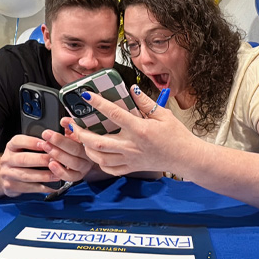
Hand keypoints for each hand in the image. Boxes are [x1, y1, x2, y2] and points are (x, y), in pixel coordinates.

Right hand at [0, 134, 61, 196]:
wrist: (5, 174)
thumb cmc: (20, 159)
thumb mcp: (23, 148)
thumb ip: (35, 146)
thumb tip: (53, 145)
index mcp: (11, 146)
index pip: (18, 141)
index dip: (32, 142)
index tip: (46, 144)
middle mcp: (7, 159)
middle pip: (23, 159)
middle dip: (40, 160)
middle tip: (55, 161)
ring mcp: (7, 174)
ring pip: (25, 175)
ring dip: (43, 176)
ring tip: (56, 176)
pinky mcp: (10, 187)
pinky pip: (27, 188)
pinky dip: (41, 188)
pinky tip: (51, 186)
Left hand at [41, 127, 93, 181]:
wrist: (77, 155)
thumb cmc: (76, 142)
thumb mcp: (74, 131)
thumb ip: (70, 125)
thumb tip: (64, 121)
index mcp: (91, 142)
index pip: (85, 136)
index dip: (74, 129)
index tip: (62, 122)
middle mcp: (90, 156)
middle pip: (77, 150)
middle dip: (60, 142)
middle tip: (47, 135)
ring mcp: (84, 167)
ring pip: (74, 163)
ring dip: (58, 155)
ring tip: (47, 148)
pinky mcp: (77, 176)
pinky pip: (70, 177)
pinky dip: (60, 171)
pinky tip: (51, 164)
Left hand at [68, 85, 199, 175]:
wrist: (185, 157)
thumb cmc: (176, 136)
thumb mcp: (163, 115)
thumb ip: (145, 102)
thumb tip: (132, 90)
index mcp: (140, 130)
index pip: (115, 114)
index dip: (99, 104)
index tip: (87, 96)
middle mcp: (132, 146)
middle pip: (99, 142)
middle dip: (81, 133)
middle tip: (72, 124)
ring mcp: (131, 159)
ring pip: (100, 158)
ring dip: (87, 148)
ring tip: (81, 137)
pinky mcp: (132, 168)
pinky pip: (110, 169)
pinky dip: (99, 162)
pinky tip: (96, 153)